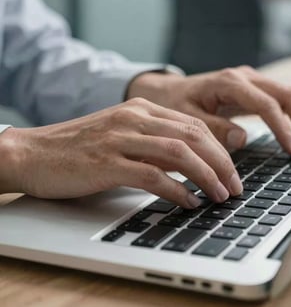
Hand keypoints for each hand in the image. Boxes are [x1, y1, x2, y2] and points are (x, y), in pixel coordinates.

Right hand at [0, 98, 242, 206]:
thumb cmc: (80, 147)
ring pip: (179, 153)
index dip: (219, 149)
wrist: (34, 152)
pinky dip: (176, 191)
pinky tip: (188, 202)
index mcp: (142, 109)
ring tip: (220, 196)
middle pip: (194, 136)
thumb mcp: (123, 133)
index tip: (232, 170)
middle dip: (222, 163)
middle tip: (235, 186)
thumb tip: (190, 164)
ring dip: (206, 176)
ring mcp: (121, 138)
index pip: (194, 124)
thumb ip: (154, 143)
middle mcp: (135, 118)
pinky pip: (152, 176)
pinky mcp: (107, 162)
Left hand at [128, 66, 290, 155]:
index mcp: (229, 83)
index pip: (267, 104)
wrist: (168, 91)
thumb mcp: (187, 118)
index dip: (283, 128)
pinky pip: (282, 98)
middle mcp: (245, 77)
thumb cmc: (175, 104)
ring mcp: (251, 80)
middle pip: (288, 94)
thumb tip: (243, 138)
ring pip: (290, 93)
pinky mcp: (254, 88)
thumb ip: (214, 128)